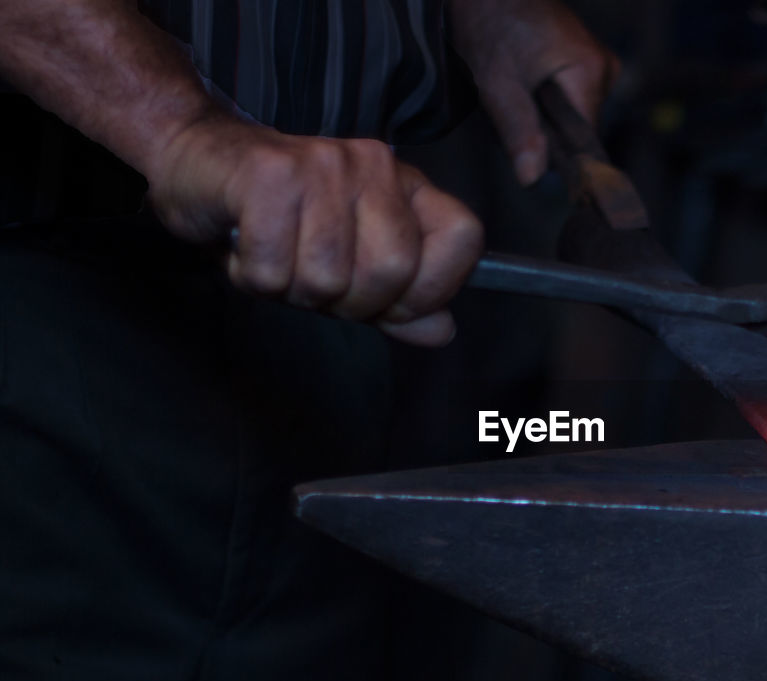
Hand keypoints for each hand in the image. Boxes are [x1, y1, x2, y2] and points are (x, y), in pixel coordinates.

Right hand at [146, 114, 482, 345]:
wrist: (196, 159)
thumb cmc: (279, 218)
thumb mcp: (350, 264)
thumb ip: (400, 301)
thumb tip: (443, 330)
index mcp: (406, 185)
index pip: (464, 238)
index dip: (430, 290)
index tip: (392, 304)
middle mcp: (374, 166)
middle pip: (393, 271)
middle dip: (349, 301)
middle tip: (315, 280)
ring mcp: (324, 164)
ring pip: (328, 278)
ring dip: (291, 289)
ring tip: (276, 256)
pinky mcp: (270, 173)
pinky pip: (272, 269)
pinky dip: (251, 276)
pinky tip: (245, 245)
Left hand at [449, 0, 619, 184]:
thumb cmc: (489, 24)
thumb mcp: (497, 83)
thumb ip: (518, 130)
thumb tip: (533, 179)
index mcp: (593, 72)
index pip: (584, 140)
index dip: (553, 150)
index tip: (523, 141)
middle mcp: (606, 68)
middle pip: (577, 129)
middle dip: (541, 129)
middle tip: (508, 105)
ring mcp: (599, 63)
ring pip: (570, 116)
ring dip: (539, 115)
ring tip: (513, 88)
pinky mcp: (587, 61)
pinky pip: (569, 98)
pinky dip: (543, 99)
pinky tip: (523, 81)